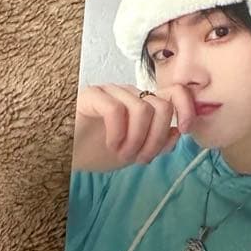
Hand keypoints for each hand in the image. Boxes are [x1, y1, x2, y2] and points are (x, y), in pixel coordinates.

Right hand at [72, 83, 196, 170]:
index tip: (185, 130)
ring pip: (143, 110)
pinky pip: (116, 110)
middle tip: (140, 159)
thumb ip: (158, 143)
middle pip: (163, 107)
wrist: (63, 153)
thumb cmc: (97, 150)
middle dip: (156, 139)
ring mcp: (111, 92)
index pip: (175, 92)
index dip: (187, 108)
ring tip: (123, 155)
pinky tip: (111, 145)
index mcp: (144, 104)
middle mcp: (130, 94)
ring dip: (137, 140)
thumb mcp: (135, 152)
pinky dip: (118, 134)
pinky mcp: (92, 95)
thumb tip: (179, 131)